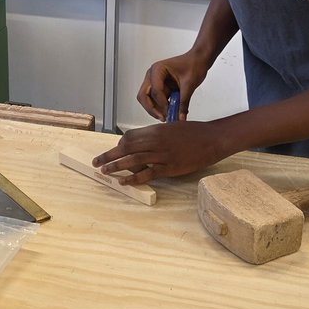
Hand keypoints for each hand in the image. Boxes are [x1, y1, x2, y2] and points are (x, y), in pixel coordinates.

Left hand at [93, 120, 227, 183]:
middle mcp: (156, 141)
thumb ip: (156, 134)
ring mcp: (162, 155)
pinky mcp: (169, 168)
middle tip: (97, 162)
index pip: (130, 137)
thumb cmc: (193, 132)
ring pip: (133, 161)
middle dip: (110, 155)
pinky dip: (133, 179)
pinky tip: (124, 182)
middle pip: (127, 148)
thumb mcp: (172, 127)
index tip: (112, 151)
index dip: (118, 145)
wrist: (212, 139)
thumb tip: (142, 142)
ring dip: (116, 166)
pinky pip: (147, 174)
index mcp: (155, 130)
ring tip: (105, 171)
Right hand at [137, 52, 210, 120]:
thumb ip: (184, 102)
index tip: (170, 112)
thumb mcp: (189, 85)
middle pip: (144, 96)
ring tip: (168, 117)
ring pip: (148, 99)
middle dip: (152, 108)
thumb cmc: (194, 64)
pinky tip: (171, 112)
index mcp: (157, 70)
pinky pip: (157, 100)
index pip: (155, 90)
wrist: (199, 60)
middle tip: (163, 118)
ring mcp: (155, 81)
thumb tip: (181, 117)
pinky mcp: (160, 87)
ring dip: (156, 109)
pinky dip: (162, 107)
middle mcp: (152, 75)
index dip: (162, 103)